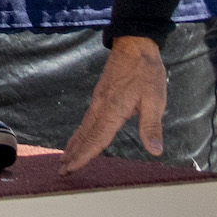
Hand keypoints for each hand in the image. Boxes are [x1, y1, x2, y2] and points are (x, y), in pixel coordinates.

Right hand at [60, 35, 167, 171]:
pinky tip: (80, 136)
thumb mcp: (155, 100)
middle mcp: (100, 107)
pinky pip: (86, 119)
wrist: (134, 45)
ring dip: (73, 144)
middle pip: (84, 136)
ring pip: (83, 127)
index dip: (84, 156)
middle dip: (73, 154)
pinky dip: (80, 132)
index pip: (96, 139)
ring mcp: (98, 101)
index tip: (71, 169)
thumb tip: (155, 152)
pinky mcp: (100, 96)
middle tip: (61, 171)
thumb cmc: (146, 73)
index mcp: (112, 110)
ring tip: (65, 158)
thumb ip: (152, 126)